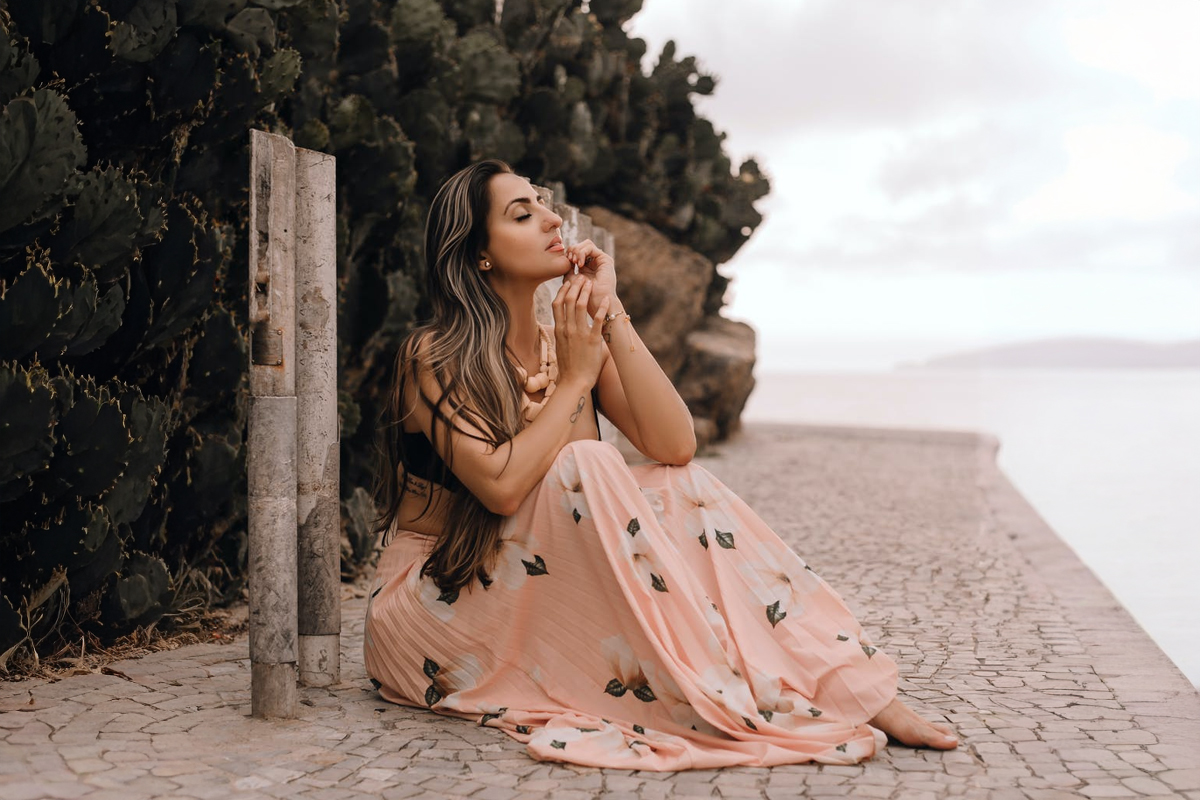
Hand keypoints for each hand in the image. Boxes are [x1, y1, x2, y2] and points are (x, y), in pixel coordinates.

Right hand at [551, 274, 609, 389]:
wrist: (574, 382)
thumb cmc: (569, 367)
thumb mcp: (561, 346)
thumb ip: (563, 333)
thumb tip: (565, 325)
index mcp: (559, 330)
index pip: (557, 304)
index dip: (562, 291)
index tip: (568, 282)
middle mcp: (567, 329)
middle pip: (568, 301)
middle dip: (574, 286)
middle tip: (581, 277)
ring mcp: (579, 334)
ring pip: (579, 306)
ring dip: (586, 292)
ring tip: (591, 283)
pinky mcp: (592, 340)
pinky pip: (597, 320)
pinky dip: (602, 308)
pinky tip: (607, 299)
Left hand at [565, 239, 616, 317]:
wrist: (595, 304)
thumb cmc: (583, 296)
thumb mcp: (571, 280)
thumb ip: (567, 268)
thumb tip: (564, 257)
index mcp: (587, 266)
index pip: (576, 251)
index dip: (569, 253)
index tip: (565, 262)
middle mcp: (595, 262)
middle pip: (581, 245)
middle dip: (572, 250)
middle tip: (569, 260)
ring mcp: (601, 260)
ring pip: (586, 244)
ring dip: (577, 250)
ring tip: (574, 261)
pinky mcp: (606, 259)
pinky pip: (590, 247)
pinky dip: (582, 253)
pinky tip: (579, 263)